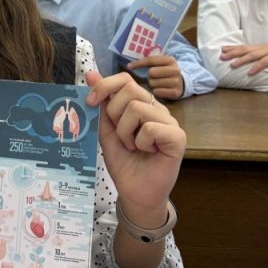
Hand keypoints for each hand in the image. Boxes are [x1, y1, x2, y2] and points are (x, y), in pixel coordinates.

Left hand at [86, 70, 185, 215]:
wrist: (135, 193)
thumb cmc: (124, 162)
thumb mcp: (106, 130)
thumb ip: (101, 104)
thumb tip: (90, 74)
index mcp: (141, 104)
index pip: (125, 79)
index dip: (105, 86)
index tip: (90, 102)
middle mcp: (157, 109)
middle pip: (130, 89)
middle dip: (114, 113)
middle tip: (120, 135)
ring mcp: (170, 122)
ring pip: (137, 108)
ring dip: (126, 132)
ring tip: (132, 146)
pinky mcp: (178, 137)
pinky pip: (150, 127)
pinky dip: (141, 142)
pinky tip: (147, 152)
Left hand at [126, 53, 184, 99]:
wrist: (181, 83)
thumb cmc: (165, 72)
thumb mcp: (161, 64)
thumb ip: (150, 62)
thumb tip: (129, 65)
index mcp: (170, 60)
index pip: (151, 60)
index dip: (138, 63)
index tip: (129, 66)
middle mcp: (175, 70)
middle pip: (151, 72)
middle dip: (149, 76)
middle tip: (154, 77)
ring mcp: (176, 81)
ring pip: (153, 83)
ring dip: (152, 84)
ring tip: (158, 83)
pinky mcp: (175, 92)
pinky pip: (157, 92)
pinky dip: (156, 91)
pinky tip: (161, 89)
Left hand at [220, 42, 267, 74]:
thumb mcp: (264, 51)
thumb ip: (255, 53)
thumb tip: (244, 57)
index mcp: (257, 47)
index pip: (242, 47)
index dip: (232, 47)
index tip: (222, 49)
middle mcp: (260, 49)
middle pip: (244, 50)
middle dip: (232, 53)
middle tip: (221, 56)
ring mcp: (266, 53)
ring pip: (251, 56)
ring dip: (241, 60)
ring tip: (232, 65)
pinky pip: (263, 63)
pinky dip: (256, 67)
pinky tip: (250, 72)